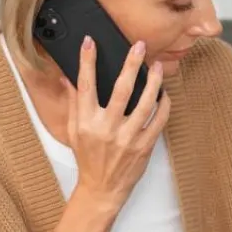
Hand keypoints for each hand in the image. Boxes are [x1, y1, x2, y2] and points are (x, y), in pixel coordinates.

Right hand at [64, 36, 170, 206]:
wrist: (102, 189)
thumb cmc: (87, 158)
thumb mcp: (72, 131)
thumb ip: (73, 103)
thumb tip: (67, 77)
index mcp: (86, 122)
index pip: (85, 85)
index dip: (87, 61)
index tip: (90, 42)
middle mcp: (106, 128)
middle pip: (121, 89)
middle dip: (131, 64)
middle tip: (139, 46)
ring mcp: (127, 138)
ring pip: (145, 102)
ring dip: (154, 81)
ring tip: (158, 67)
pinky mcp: (144, 147)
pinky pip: (158, 121)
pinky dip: (164, 105)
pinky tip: (164, 94)